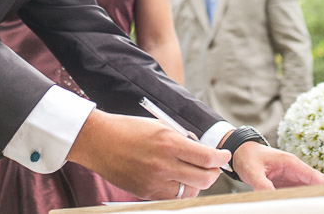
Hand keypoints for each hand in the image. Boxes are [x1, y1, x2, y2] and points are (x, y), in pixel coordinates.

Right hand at [67, 109, 230, 199]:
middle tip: (212, 166)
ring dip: (197, 183)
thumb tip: (201, 150)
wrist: (99, 141)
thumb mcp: (159, 126)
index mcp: (169, 142)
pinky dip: (180, 190)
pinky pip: (173, 197)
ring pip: (190, 191)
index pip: (206, 157)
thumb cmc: (128, 129)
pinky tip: (177, 180)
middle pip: (204, 178)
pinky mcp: (146, 192)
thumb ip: (181, 139)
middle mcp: (164, 164)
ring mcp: (155, 181)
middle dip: (213, 172)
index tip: (224, 156)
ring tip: (193, 173)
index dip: (221, 158)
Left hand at [231, 142, 323, 190]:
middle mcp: (296, 169)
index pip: (315, 177)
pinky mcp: (290, 183)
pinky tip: (323, 204)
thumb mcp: (252, 171)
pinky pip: (306, 192)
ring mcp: (294, 177)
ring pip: (315, 187)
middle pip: (321, 182)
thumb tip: (271, 199)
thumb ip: (262, 185)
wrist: (240, 151)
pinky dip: (315, 197)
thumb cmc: (247, 157)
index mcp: (291, 163)